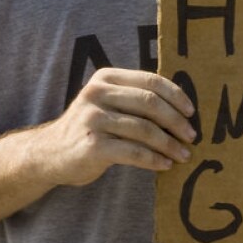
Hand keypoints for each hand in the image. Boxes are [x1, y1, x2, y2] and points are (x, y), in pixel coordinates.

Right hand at [43, 68, 195, 187]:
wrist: (50, 154)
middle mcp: (97, 94)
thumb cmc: (90, 129)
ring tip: (183, 155)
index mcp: (105, 78)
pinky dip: (154, 159)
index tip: (191, 112)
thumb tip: (182, 110)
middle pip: (150, 103)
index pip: (150, 81)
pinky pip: (133, 152)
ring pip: (144, 129)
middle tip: (192, 136)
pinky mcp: (92, 145)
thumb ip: (134, 99)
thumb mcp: (107, 104)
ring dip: (169, 144)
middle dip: (176, 121)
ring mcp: (92, 119)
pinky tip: (165, 165)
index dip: (176, 96)